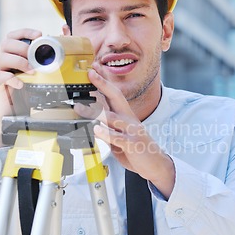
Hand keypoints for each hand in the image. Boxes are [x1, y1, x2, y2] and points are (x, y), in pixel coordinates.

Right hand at [0, 28, 41, 148]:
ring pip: (2, 57)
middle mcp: (5, 58)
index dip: (26, 32)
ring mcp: (0, 70)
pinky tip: (21, 83)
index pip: (14, 35)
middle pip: (6, 43)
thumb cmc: (32, 83)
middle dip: (22, 47)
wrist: (19, 106)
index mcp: (14, 51)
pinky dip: (11, 79)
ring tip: (32, 70)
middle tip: (34, 56)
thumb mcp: (41, 67)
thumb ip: (50, 51)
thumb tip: (64, 32)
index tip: (39, 34)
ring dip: (18, 62)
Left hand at [75, 66, 174, 198]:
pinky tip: (96, 129)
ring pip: (112, 117)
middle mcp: (129, 119)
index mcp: (125, 116)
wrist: (155, 165)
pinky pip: (117, 137)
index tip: (93, 70)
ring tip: (79, 108)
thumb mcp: (119, 137)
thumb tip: (91, 122)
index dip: (103, 81)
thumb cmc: (136, 149)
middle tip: (90, 73)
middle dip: (103, 84)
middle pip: (116, 97)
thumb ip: (106, 129)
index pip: (113, 94)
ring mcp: (131, 130)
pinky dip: (106, 133)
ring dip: (95, 111)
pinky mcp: (132, 143)